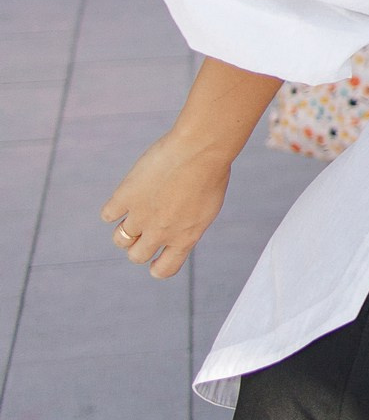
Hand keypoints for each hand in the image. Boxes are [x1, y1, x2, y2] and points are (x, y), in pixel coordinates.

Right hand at [100, 129, 233, 277]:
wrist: (200, 150)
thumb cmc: (210, 172)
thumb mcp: (206, 207)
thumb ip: (187, 223)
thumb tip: (172, 229)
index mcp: (186, 238)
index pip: (164, 270)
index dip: (156, 266)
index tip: (153, 259)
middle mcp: (161, 233)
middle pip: (136, 255)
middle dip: (138, 246)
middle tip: (144, 228)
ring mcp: (141, 217)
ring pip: (120, 239)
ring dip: (125, 229)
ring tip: (137, 210)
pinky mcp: (124, 198)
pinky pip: (107, 215)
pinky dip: (114, 208)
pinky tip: (127, 196)